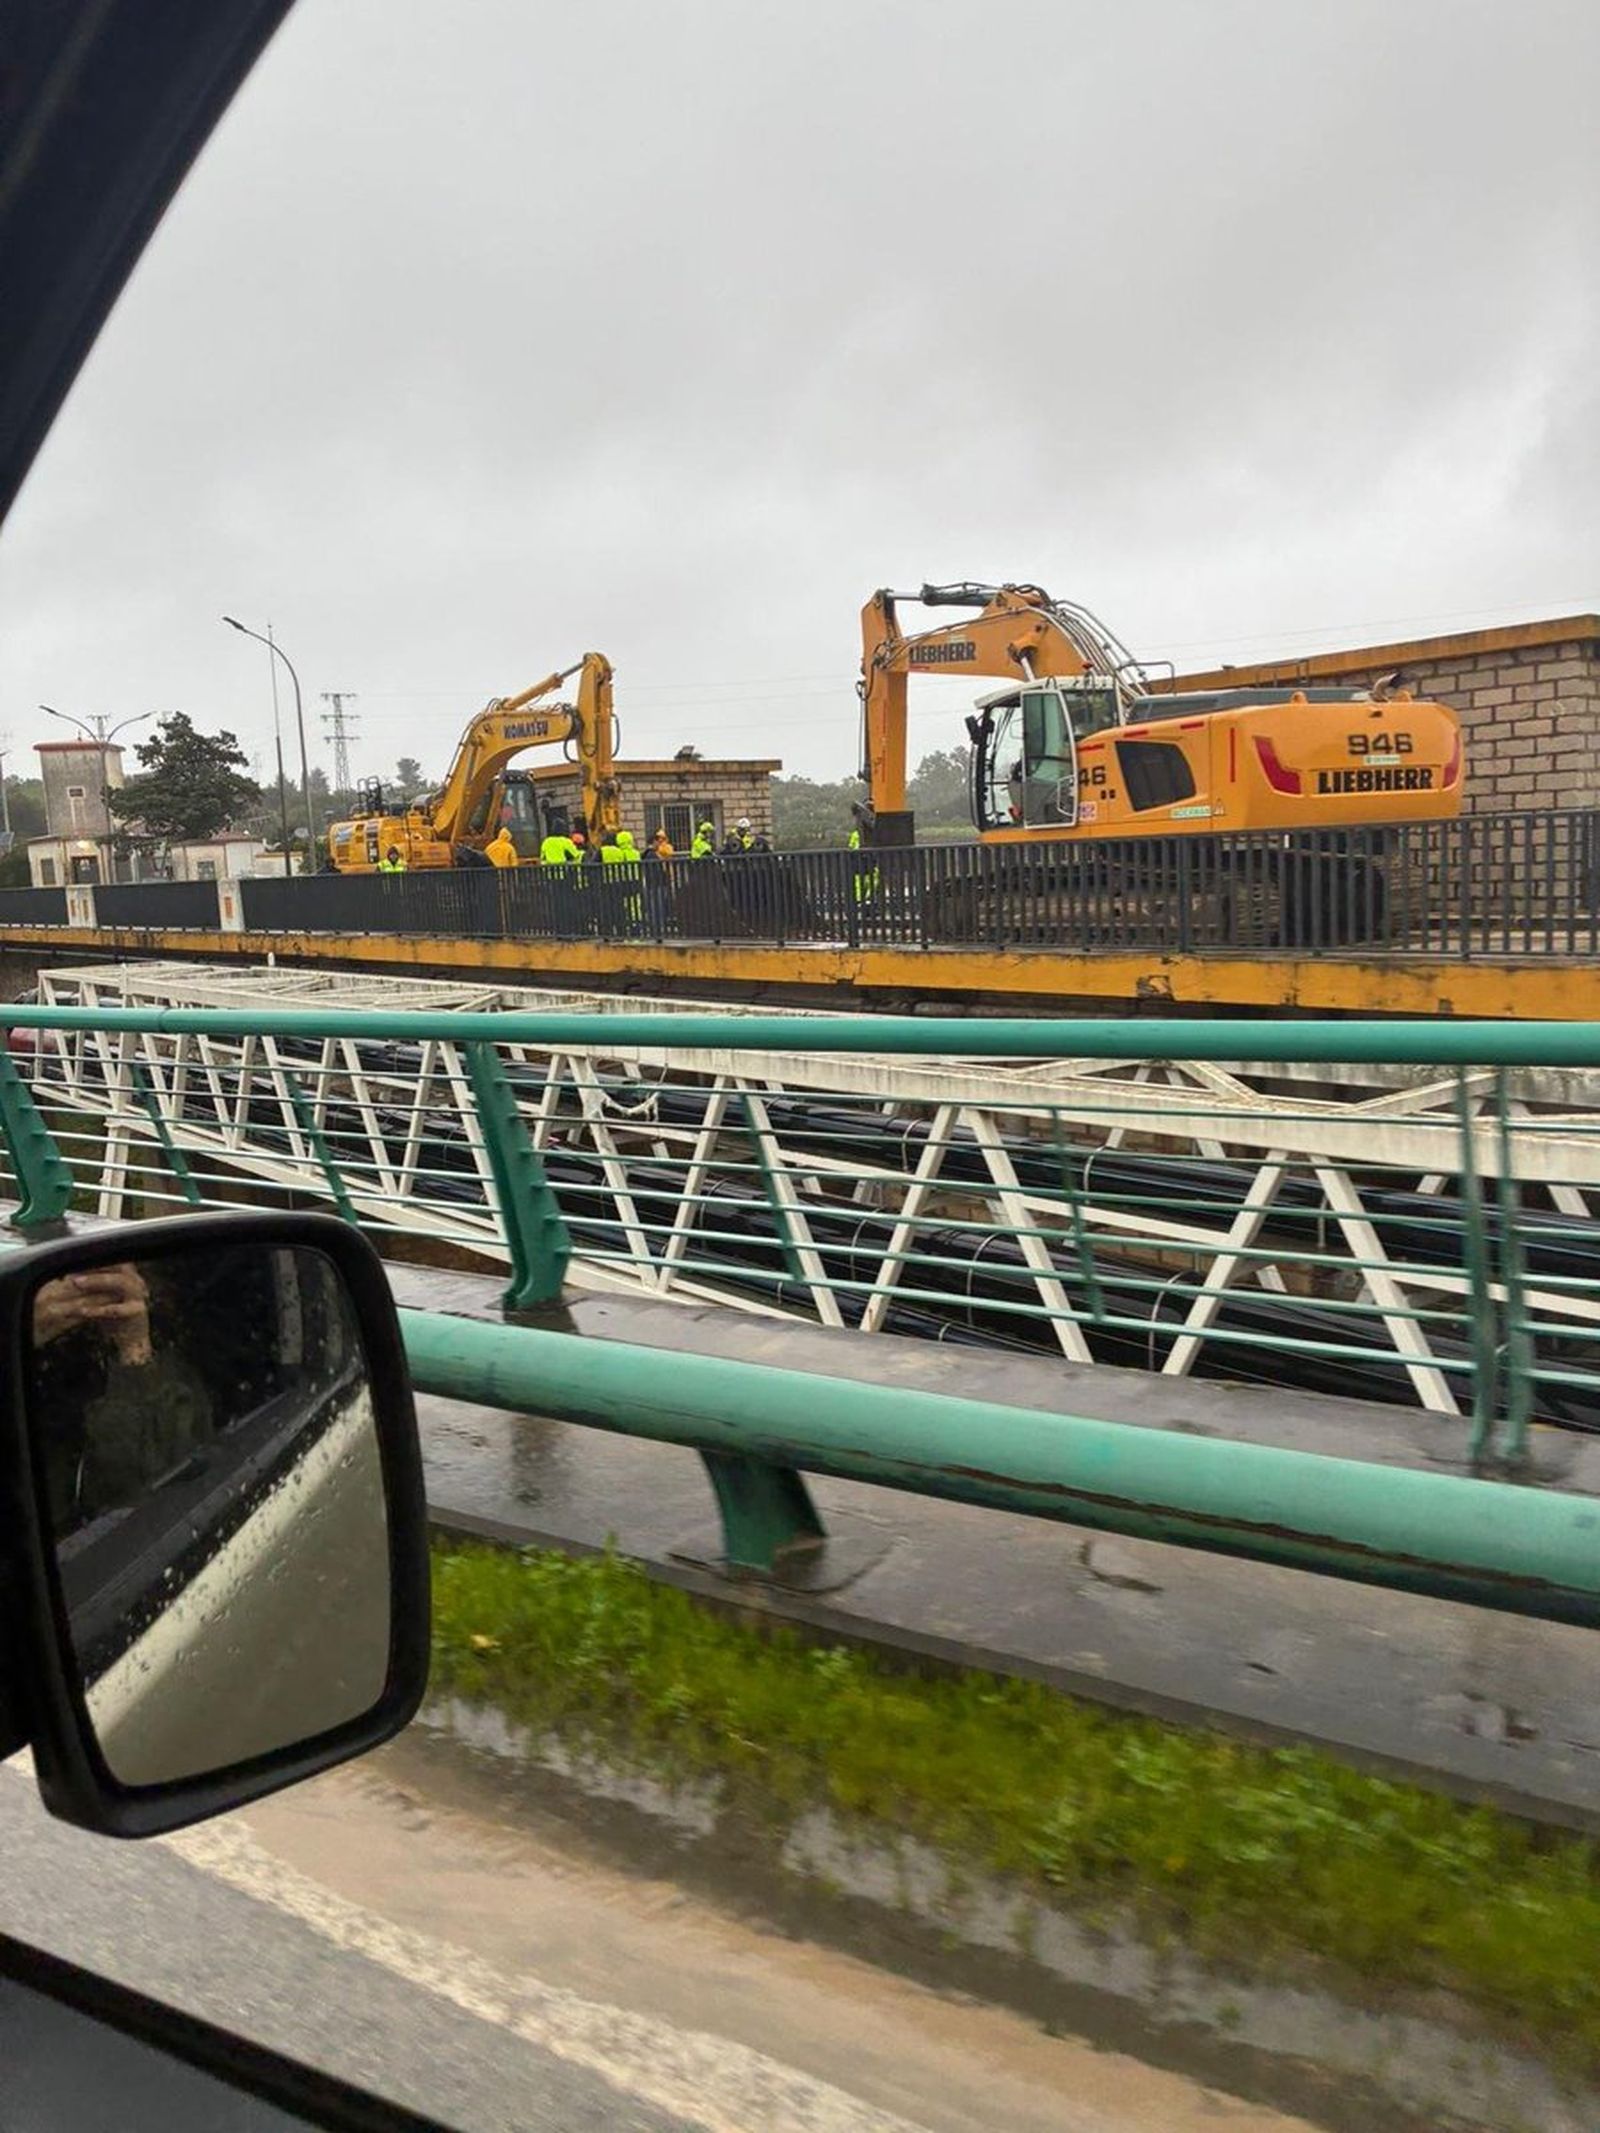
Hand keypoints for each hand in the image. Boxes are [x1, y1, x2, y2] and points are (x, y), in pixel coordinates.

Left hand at [33, 1264, 151, 1364]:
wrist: (131, 1340)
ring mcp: (138, 1295)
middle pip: (116, 1266)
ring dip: (97, 1281)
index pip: (109, 1260)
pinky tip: (83, 1311)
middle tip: (72, 1271)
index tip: (70, 1263)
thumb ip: (89, 1287)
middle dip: (93, 1268)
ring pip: (120, 1282)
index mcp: (127, 1274)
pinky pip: (116, 1309)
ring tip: (76, 1283)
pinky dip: (98, 1309)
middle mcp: (135, 1280)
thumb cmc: (112, 1317)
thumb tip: (66, 1275)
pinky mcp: (138, 1311)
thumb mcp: (99, 1297)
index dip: (90, 1260)